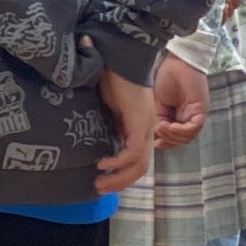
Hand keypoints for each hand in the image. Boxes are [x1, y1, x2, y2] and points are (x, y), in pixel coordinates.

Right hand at [94, 68, 154, 191]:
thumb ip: (110, 124)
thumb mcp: (109, 108)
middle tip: (100, 188)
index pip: (137, 159)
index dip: (123, 174)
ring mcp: (145, 126)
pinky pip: (132, 152)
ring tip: (100, 183)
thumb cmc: (113, 77)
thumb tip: (100, 137)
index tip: (104, 179)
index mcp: (140, 127)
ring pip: (138, 164)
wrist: (119, 56)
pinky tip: (103, 164)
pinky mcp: (139, 122)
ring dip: (119, 178)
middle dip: (120, 181)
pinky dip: (118, 163)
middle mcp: (146, 130)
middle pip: (139, 167)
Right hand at [152, 54, 208, 148]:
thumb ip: (159, 118)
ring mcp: (196, 114)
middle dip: (168, 140)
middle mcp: (189, 117)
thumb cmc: (167, 76)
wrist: (177, 61)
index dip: (166, 142)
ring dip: (172, 136)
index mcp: (180, 115)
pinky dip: (180, 131)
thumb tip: (156, 133)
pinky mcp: (201, 110)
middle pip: (182, 140)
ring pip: (188, 137)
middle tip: (157, 132)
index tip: (156, 144)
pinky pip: (193, 128)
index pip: (176, 136)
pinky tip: (170, 125)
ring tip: (161, 127)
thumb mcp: (158, 102)